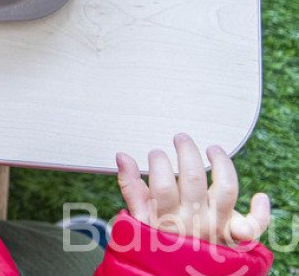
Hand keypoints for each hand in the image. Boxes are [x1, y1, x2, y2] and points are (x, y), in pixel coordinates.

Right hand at [117, 134, 270, 247]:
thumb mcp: (139, 221)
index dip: (158, 161)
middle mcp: (195, 221)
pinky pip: (254, 225)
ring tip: (213, 149)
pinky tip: (259, 197)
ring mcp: (218, 227)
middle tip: (181, 138)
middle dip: (187, 151)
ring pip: (226, 189)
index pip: (162, 183)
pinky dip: (261, 211)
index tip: (155, 153)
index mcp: (168, 218)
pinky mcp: (235, 236)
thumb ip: (131, 188)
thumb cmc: (158, 245)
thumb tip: (122, 157)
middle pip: (195, 178)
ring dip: (222, 163)